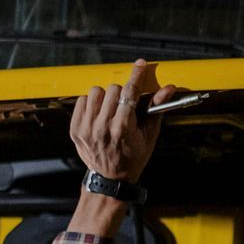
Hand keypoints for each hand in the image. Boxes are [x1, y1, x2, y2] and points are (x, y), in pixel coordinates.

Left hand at [71, 59, 182, 182]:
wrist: (111, 178)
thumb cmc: (134, 156)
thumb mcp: (150, 135)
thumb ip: (157, 109)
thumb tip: (168, 89)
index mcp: (122, 128)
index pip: (130, 92)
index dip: (136, 76)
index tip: (139, 65)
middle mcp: (102, 127)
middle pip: (113, 89)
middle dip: (122, 94)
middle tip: (125, 107)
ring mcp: (86, 129)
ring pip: (95, 92)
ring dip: (105, 97)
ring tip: (110, 110)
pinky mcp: (75, 129)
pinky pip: (81, 100)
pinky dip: (91, 104)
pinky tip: (98, 115)